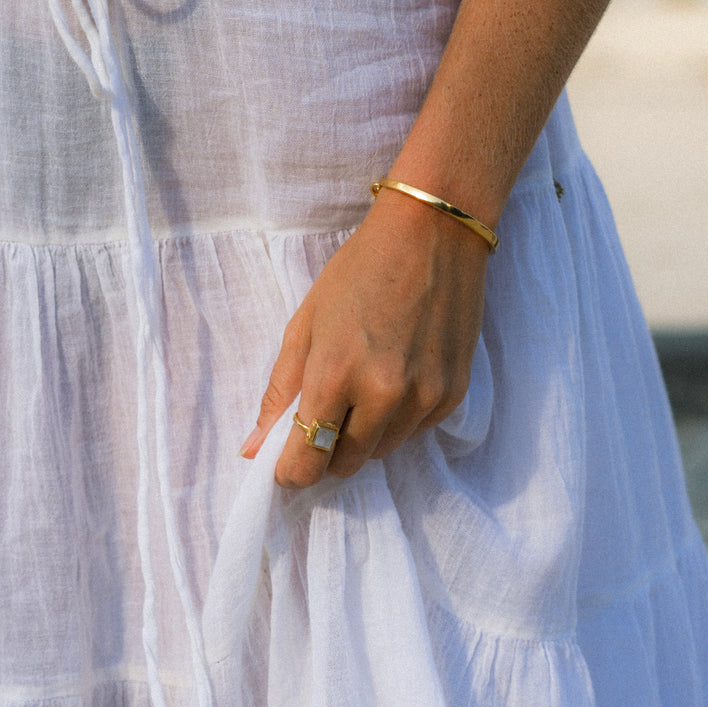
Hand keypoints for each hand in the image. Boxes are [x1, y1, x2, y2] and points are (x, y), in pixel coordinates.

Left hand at [238, 188, 490, 487]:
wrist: (433, 235)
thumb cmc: (359, 271)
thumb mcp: (306, 323)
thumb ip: (280, 391)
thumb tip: (253, 450)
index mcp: (335, 374)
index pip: (307, 460)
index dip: (291, 471)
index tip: (285, 464)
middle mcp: (383, 395)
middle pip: (345, 464)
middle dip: (327, 452)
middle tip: (326, 415)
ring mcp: (424, 397)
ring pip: (382, 451)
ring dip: (365, 434)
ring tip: (366, 384)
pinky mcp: (453, 394)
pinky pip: (415, 431)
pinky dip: (400, 418)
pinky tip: (399, 374)